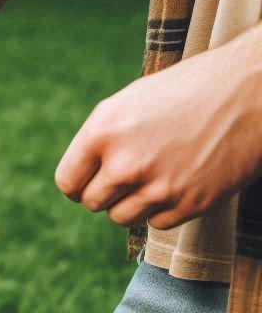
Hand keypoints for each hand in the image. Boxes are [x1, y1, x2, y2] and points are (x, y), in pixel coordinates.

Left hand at [55, 27, 261, 228]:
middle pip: (93, 203)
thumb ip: (102, 140)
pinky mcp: (190, 203)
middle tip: (128, 177)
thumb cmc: (190, 89)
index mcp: (103, 131)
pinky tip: (180, 181)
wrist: (253, 89)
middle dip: (106, 194)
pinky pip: (157, 223)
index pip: (68, 182)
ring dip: (132, 204)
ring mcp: (158, 187)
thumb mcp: (131, 102)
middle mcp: (125, 162)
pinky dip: (164, 209)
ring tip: (155, 177)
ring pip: (120, 218)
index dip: (77, 185)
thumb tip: (81, 177)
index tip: (88, 183)